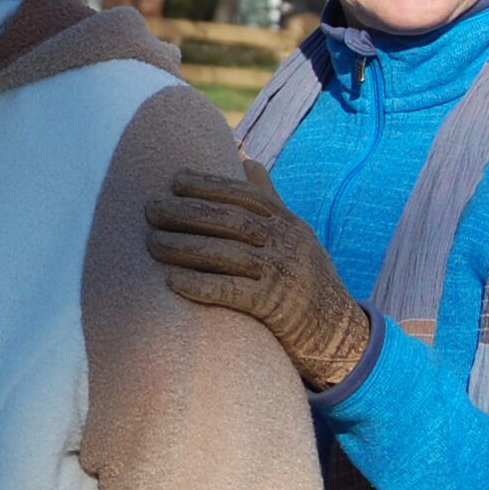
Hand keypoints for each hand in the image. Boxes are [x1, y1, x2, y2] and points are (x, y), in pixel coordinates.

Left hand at [146, 158, 371, 391]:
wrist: (338, 331)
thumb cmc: (303, 276)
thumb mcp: (295, 233)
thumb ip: (269, 198)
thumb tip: (245, 158)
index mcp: (288, 222)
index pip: (246, 195)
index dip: (210, 185)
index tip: (174, 180)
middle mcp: (286, 243)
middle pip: (232, 221)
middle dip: (188, 213)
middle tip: (150, 209)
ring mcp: (282, 274)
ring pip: (228, 254)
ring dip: (185, 247)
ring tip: (152, 242)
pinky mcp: (275, 308)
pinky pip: (233, 293)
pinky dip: (202, 285)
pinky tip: (173, 281)